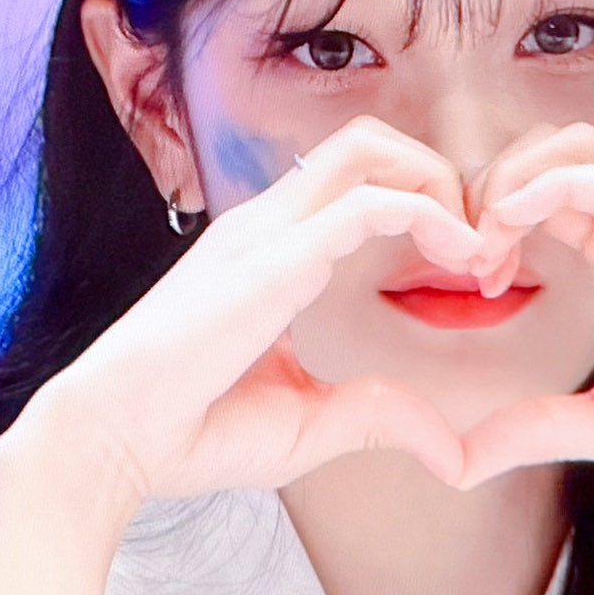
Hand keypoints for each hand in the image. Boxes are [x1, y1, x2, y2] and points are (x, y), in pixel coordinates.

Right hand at [19, 117, 486, 509]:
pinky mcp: (272, 258)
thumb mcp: (310, 426)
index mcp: (271, 250)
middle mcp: (268, 225)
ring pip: (371, 148)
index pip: (359, 180)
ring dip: (441, 185)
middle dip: (442, 178)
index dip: (428, 209)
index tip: (474, 273)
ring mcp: (266, 232)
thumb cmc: (189, 435)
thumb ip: (378, 419)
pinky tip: (461, 258)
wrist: (109, 443)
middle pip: (370, 142)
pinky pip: (368, 202)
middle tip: (484, 248)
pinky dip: (429, 216)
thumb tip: (452, 453)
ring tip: (476, 249)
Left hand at [455, 121, 593, 489]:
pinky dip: (547, 186)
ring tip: (484, 237)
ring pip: (572, 148)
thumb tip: (458, 464)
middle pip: (545, 156)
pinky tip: (507, 220)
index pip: (540, 199)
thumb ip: (539, 430)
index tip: (471, 281)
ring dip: (511, 179)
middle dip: (488, 188)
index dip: (490, 224)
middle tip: (464, 253)